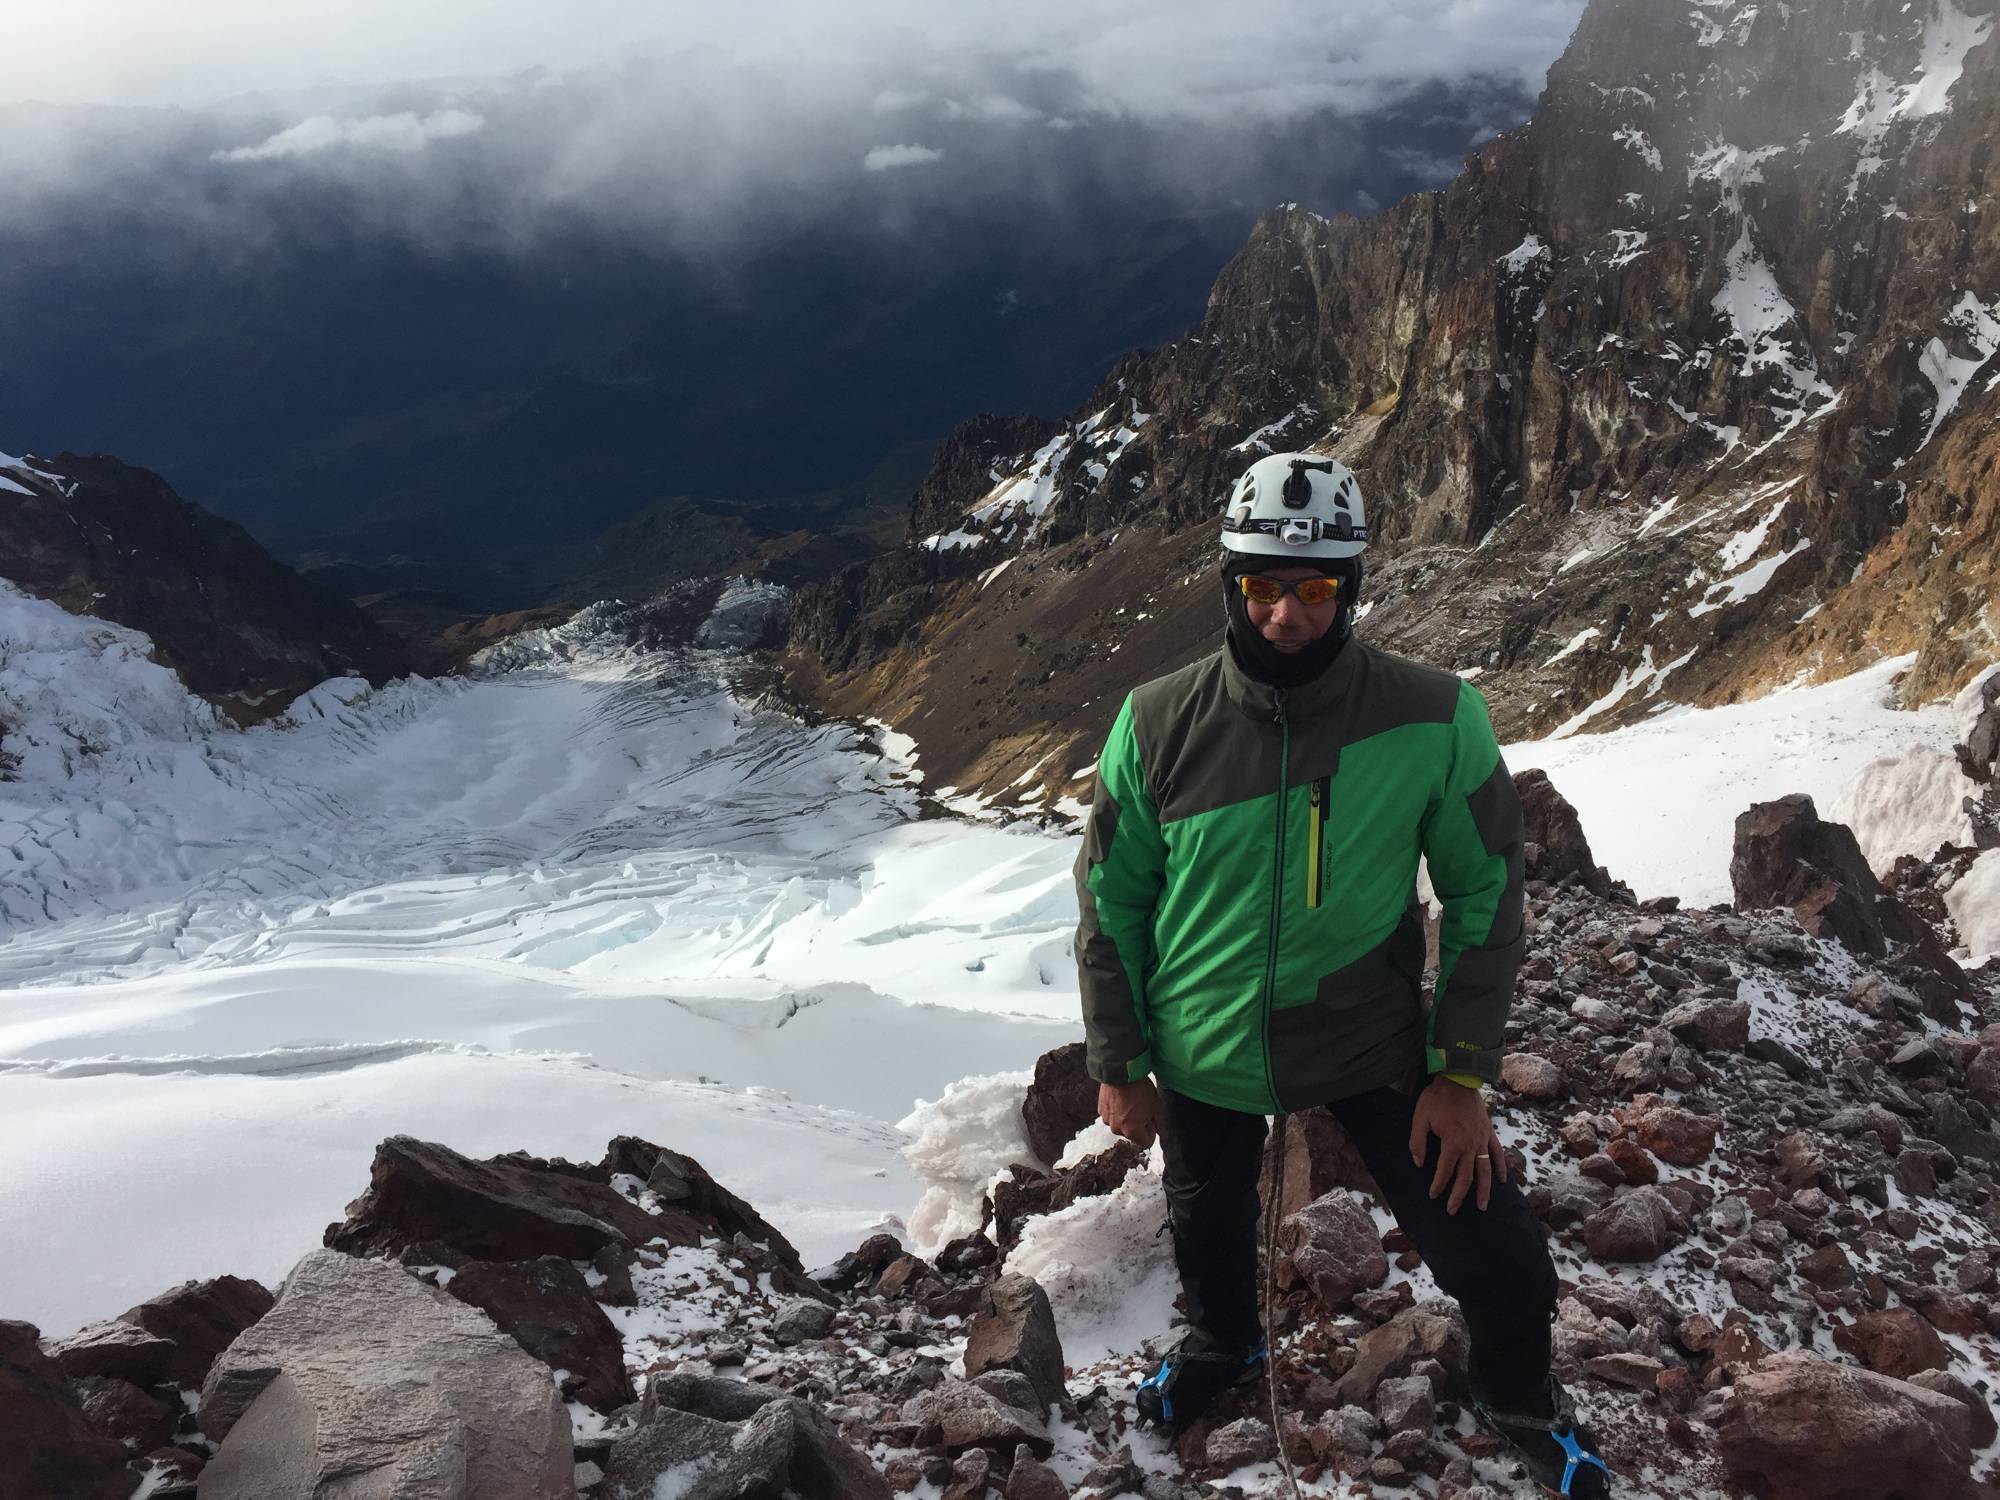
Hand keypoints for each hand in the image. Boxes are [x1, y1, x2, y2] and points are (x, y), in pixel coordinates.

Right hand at [1098, 1078, 1163, 1150]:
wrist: (1121, 1071)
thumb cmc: (1140, 1088)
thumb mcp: (1156, 1107)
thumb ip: (1161, 1125)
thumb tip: (1164, 1138)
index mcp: (1132, 1131)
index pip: (1147, 1142)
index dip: (1152, 1129)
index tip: (1150, 1115)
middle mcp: (1117, 1129)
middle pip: (1134, 1134)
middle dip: (1139, 1124)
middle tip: (1141, 1106)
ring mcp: (1107, 1120)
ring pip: (1122, 1126)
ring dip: (1127, 1118)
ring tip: (1131, 1101)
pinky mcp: (1101, 1111)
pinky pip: (1113, 1117)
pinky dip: (1118, 1111)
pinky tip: (1122, 1099)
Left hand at [1408, 1076, 1507, 1213]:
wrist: (1458, 1078)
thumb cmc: (1436, 1098)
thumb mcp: (1420, 1117)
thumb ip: (1417, 1142)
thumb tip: (1418, 1164)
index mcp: (1452, 1143)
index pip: (1444, 1171)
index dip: (1438, 1185)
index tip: (1433, 1195)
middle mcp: (1470, 1145)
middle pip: (1466, 1177)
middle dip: (1458, 1196)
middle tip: (1452, 1211)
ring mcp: (1482, 1140)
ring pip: (1485, 1171)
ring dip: (1483, 1190)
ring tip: (1481, 1206)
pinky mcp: (1489, 1133)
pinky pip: (1498, 1153)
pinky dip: (1501, 1167)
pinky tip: (1502, 1181)